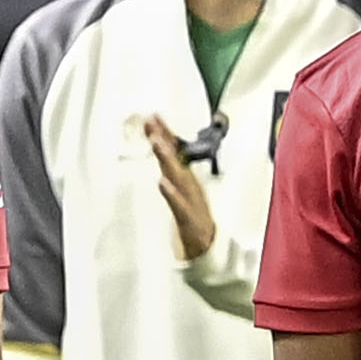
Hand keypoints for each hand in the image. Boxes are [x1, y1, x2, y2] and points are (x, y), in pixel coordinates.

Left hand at [133, 114, 216, 265]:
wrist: (208, 244)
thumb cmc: (194, 213)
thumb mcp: (183, 188)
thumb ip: (173, 166)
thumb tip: (162, 145)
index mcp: (185, 176)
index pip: (173, 150)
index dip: (163, 131)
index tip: (152, 115)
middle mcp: (187, 184)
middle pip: (174, 157)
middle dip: (163, 138)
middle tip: (152, 122)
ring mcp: (189, 199)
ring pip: (177, 175)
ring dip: (167, 159)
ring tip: (157, 144)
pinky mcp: (188, 217)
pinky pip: (178, 204)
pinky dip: (170, 193)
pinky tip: (162, 183)